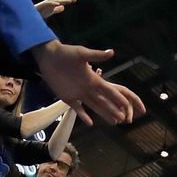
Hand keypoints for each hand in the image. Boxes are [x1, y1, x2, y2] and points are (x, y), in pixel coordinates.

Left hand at [29, 40, 145, 123]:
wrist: (49, 57)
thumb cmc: (65, 52)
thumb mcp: (81, 53)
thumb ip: (96, 55)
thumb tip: (112, 52)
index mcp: (93, 78)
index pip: (108, 90)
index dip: (117, 97)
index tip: (127, 104)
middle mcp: (88, 87)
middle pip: (104, 101)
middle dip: (113, 109)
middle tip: (124, 118)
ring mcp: (78, 93)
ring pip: (94, 106)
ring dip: (103, 114)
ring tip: (113, 122)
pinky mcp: (68, 97)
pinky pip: (78, 109)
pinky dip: (83, 116)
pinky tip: (91, 124)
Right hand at [36, 0, 78, 19]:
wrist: (32, 14)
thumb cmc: (41, 12)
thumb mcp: (51, 11)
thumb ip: (57, 9)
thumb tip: (63, 7)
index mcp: (54, 3)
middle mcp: (52, 1)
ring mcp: (48, 2)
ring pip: (58, 0)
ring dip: (64, 0)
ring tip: (71, 1)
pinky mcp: (44, 4)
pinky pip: (51, 3)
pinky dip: (55, 3)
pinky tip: (59, 3)